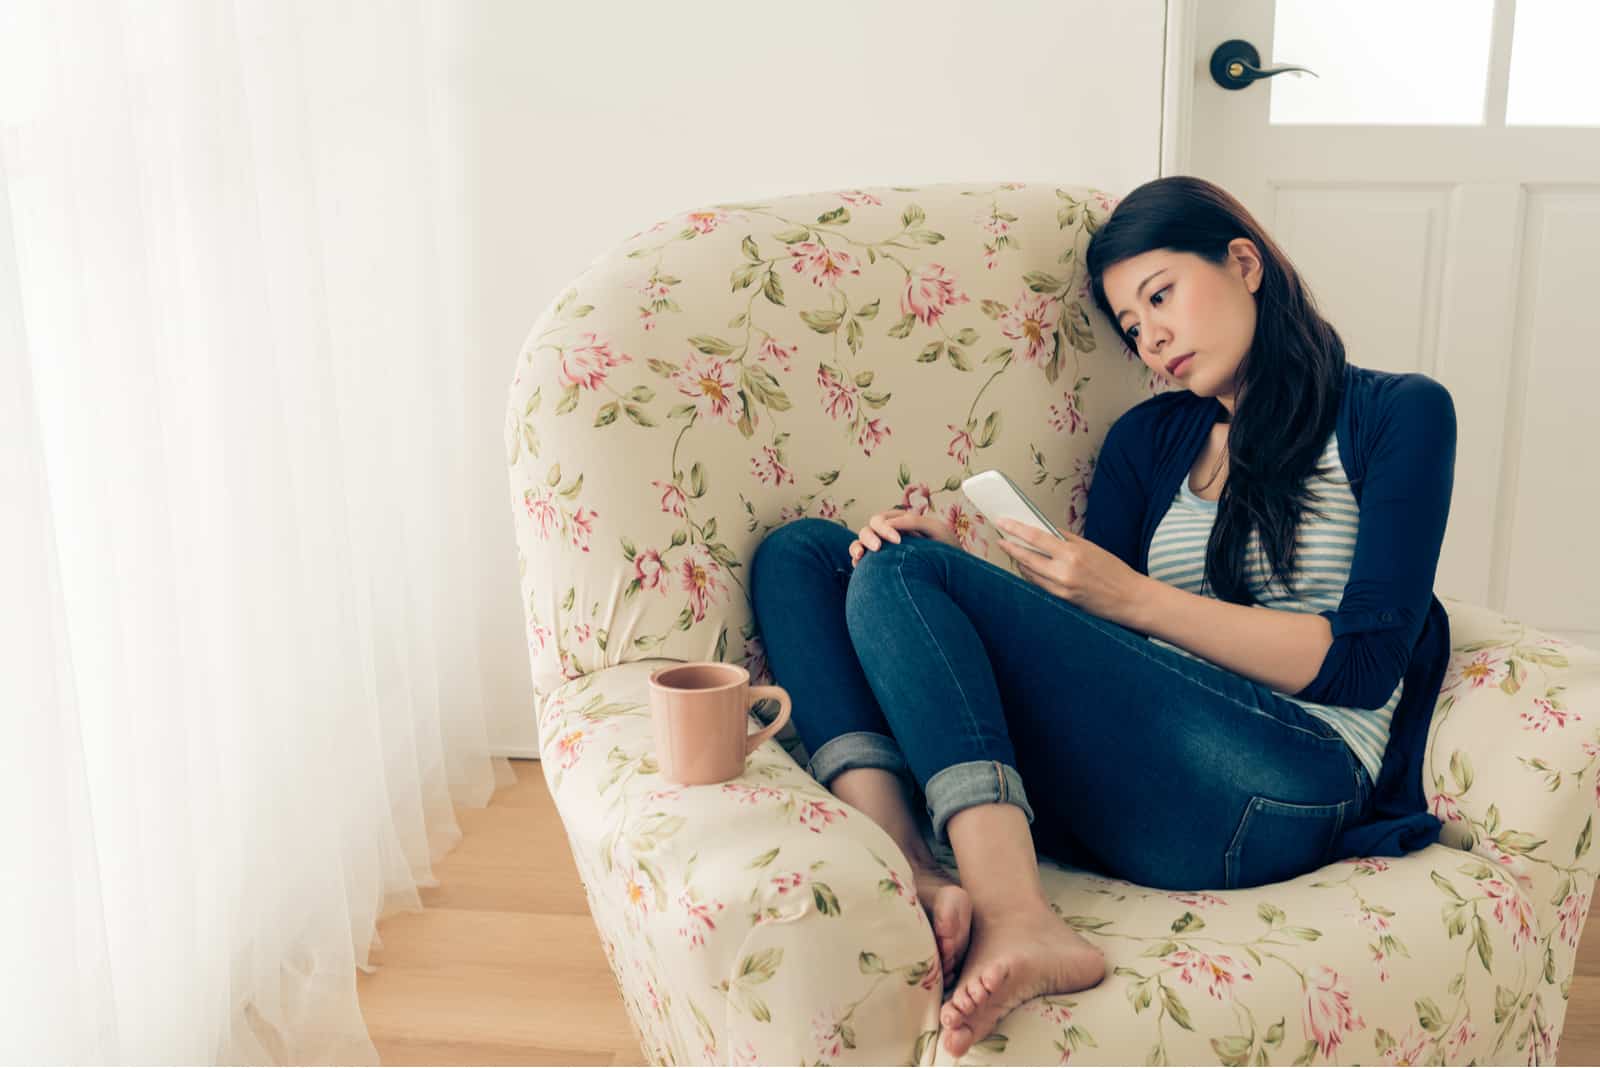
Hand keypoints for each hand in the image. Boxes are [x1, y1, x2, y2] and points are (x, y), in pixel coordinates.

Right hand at [849, 508, 960, 566]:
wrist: (953, 575)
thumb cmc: (947, 550)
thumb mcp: (936, 530)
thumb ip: (914, 522)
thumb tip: (890, 523)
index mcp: (900, 524)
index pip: (882, 519)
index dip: (885, 527)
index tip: (897, 541)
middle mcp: (888, 536)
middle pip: (868, 529)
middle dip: (870, 536)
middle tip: (878, 548)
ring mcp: (882, 551)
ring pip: (860, 543)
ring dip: (857, 547)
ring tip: (860, 556)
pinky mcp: (878, 567)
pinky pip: (860, 562)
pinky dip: (856, 561)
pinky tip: (860, 565)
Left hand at [992, 517, 1148, 624]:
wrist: (1129, 599)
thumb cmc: (1114, 571)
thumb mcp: (1091, 548)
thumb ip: (1067, 540)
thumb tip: (1046, 531)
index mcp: (1073, 553)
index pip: (1036, 538)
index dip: (1016, 529)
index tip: (1003, 522)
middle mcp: (1064, 571)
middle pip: (1027, 557)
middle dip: (1011, 547)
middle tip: (1001, 539)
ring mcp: (1061, 588)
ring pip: (1030, 572)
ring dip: (1019, 561)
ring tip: (1013, 551)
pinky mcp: (1062, 599)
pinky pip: (1038, 584)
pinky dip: (1031, 574)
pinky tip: (1027, 567)